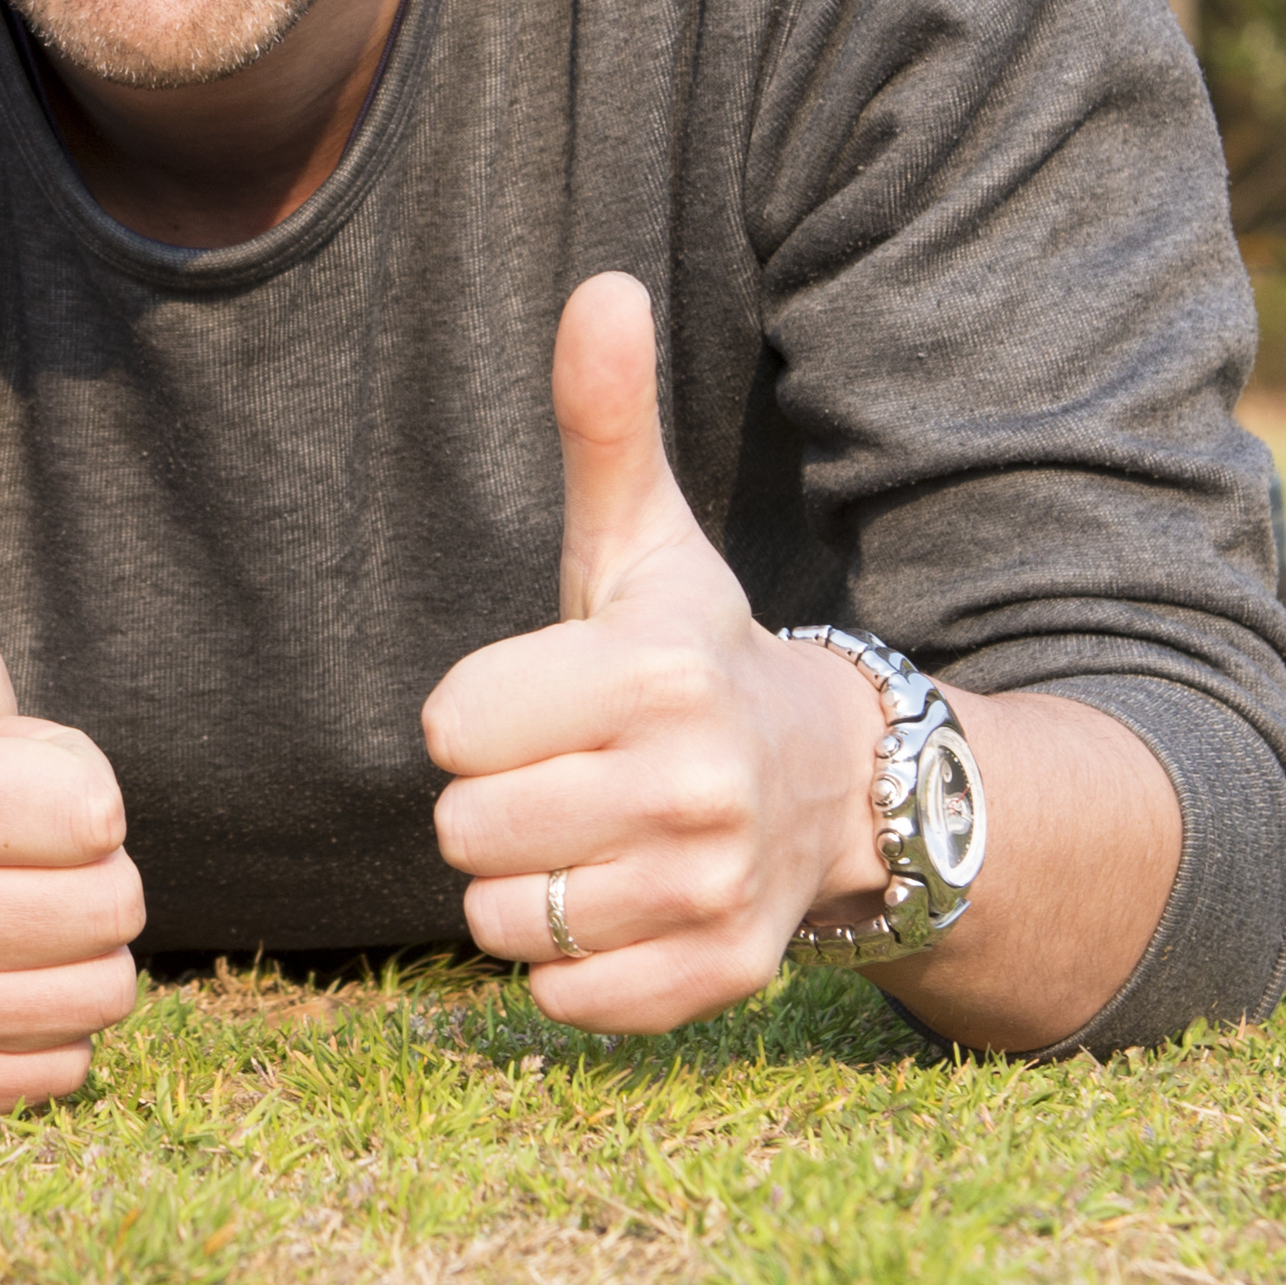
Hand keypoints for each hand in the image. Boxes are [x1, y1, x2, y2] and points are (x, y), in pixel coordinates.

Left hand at [421, 274, 877, 1032]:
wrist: (833, 783)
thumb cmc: (692, 651)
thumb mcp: (643, 538)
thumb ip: (604, 421)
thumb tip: (602, 284)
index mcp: (653, 672)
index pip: (452, 725)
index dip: (477, 713)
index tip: (541, 699)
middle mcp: (691, 784)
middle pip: (465, 830)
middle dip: (495, 804)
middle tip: (567, 773)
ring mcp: (709, 890)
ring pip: (504, 921)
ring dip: (525, 888)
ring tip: (591, 837)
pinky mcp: (716, 977)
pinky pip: (564, 1000)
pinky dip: (570, 967)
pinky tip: (620, 903)